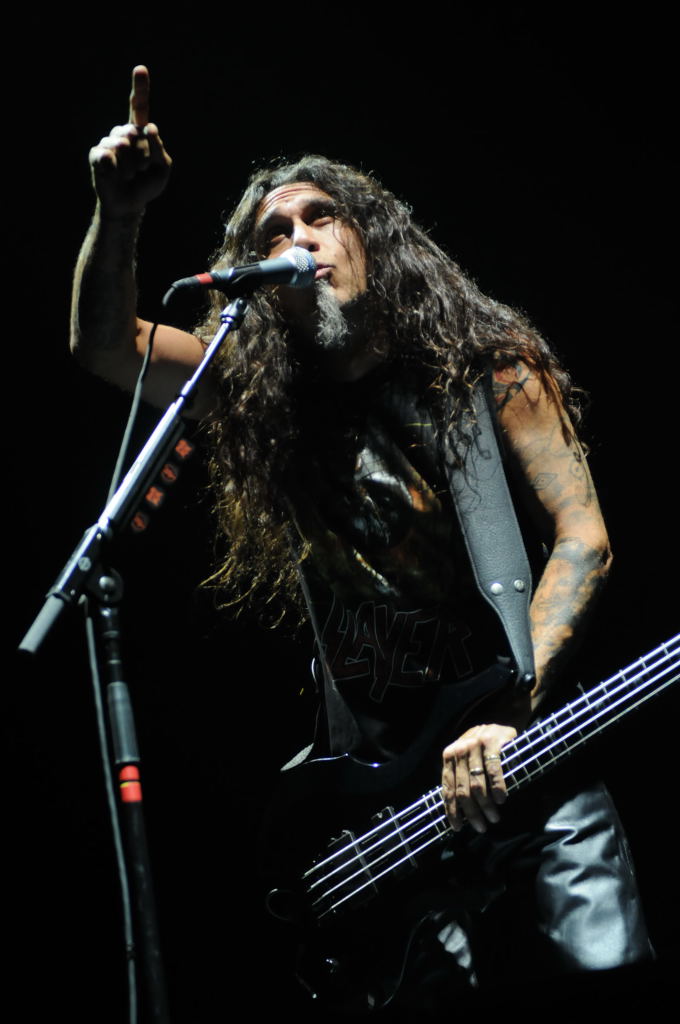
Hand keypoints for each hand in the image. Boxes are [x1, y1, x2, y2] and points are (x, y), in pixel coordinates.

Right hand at [89, 65, 171, 216]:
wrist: (129, 204)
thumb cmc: (147, 184)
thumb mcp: (163, 167)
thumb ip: (159, 147)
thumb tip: (149, 126)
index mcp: (140, 131)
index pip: (140, 106)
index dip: (140, 88)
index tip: (140, 69)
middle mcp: (123, 132)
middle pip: (136, 132)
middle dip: (144, 155)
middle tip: (141, 170)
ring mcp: (109, 142)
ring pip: (123, 145)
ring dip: (131, 166)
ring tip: (129, 175)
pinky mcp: (97, 155)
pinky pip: (107, 155)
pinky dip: (115, 168)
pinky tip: (115, 175)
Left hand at [441, 723, 517, 833]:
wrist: (499, 723)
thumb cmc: (482, 748)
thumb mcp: (466, 760)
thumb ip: (460, 778)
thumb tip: (458, 812)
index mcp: (449, 756)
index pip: (448, 788)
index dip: (452, 810)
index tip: (458, 827)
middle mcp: (459, 750)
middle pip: (463, 790)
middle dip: (472, 813)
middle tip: (481, 827)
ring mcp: (474, 745)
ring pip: (477, 784)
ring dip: (486, 805)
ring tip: (494, 818)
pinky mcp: (492, 742)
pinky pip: (493, 772)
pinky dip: (497, 788)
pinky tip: (501, 800)